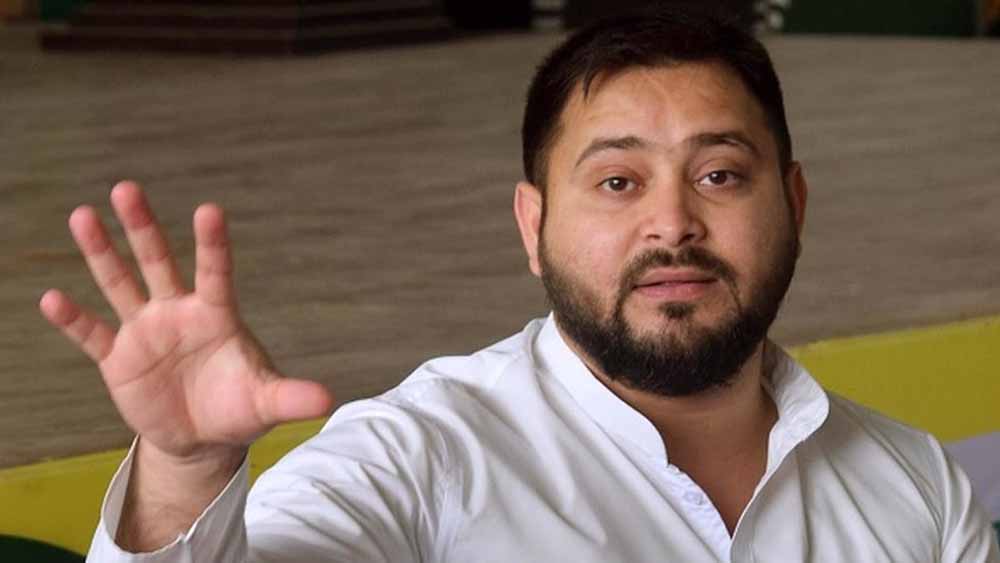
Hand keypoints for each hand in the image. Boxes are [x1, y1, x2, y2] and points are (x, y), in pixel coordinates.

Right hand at [39, 181, 334, 462]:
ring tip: (82, 215)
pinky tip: (52, 298)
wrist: (201, 437)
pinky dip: (73, 319)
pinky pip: (92, 334)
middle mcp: (178, 312)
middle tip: (127, 187)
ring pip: (120, 283)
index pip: (215, 271)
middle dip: (143, 227)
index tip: (209, 209)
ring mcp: (145, 331)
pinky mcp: (118, 358)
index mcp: (217, 315)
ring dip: (101, 253)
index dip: (213, 243)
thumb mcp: (265, 403)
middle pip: (158, 261)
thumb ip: (290, 396)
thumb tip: (328, 400)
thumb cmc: (238, 408)